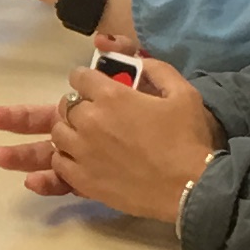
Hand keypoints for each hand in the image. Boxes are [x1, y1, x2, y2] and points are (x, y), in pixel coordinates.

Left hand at [0, 51, 220, 216]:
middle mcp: (89, 121)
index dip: (87, 79)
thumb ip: (156, 69)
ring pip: (58, 133)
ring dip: (68, 130)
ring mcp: (83, 153)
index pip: (80, 77)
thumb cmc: (189, 139)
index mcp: (111, 96)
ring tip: (85, 136)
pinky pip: (58, 163)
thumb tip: (137, 62)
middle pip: (66, 105)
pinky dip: (65, 157)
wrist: (191, 188)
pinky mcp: (83, 180)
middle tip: (94, 113)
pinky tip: (80, 158)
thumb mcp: (183, 92)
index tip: (95, 85)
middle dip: (77, 104)